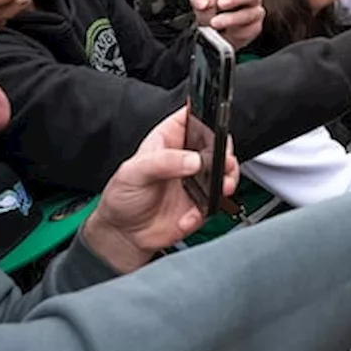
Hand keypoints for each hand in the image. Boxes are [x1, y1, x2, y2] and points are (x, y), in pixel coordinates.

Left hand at [84, 108, 240, 266]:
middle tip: (223, 161)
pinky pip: (216, 202)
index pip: (192, 118)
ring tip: (222, 185)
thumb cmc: (123, 196)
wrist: (124, 234)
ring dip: (228, 178)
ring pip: (225, 171)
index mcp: (168, 140)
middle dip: (225, 150)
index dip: (205, 116)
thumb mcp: (134, 171)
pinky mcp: (201, 204)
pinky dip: (208, 208)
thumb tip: (193, 160)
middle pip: (216, 143)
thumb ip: (163, 162)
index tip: (215, 122)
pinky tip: (189, 215)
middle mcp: (185, 158)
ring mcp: (196, 181)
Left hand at [189, 0, 265, 48]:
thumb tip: (203, 3)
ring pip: (248, 14)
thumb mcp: (200, 1)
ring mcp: (254, 12)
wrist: (213, 33)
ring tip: (215, 22)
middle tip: (220, 3)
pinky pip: (248, 29)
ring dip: (230, 18)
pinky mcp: (254, 27)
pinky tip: (226, 31)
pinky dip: (234, 31)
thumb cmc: (211, 11)